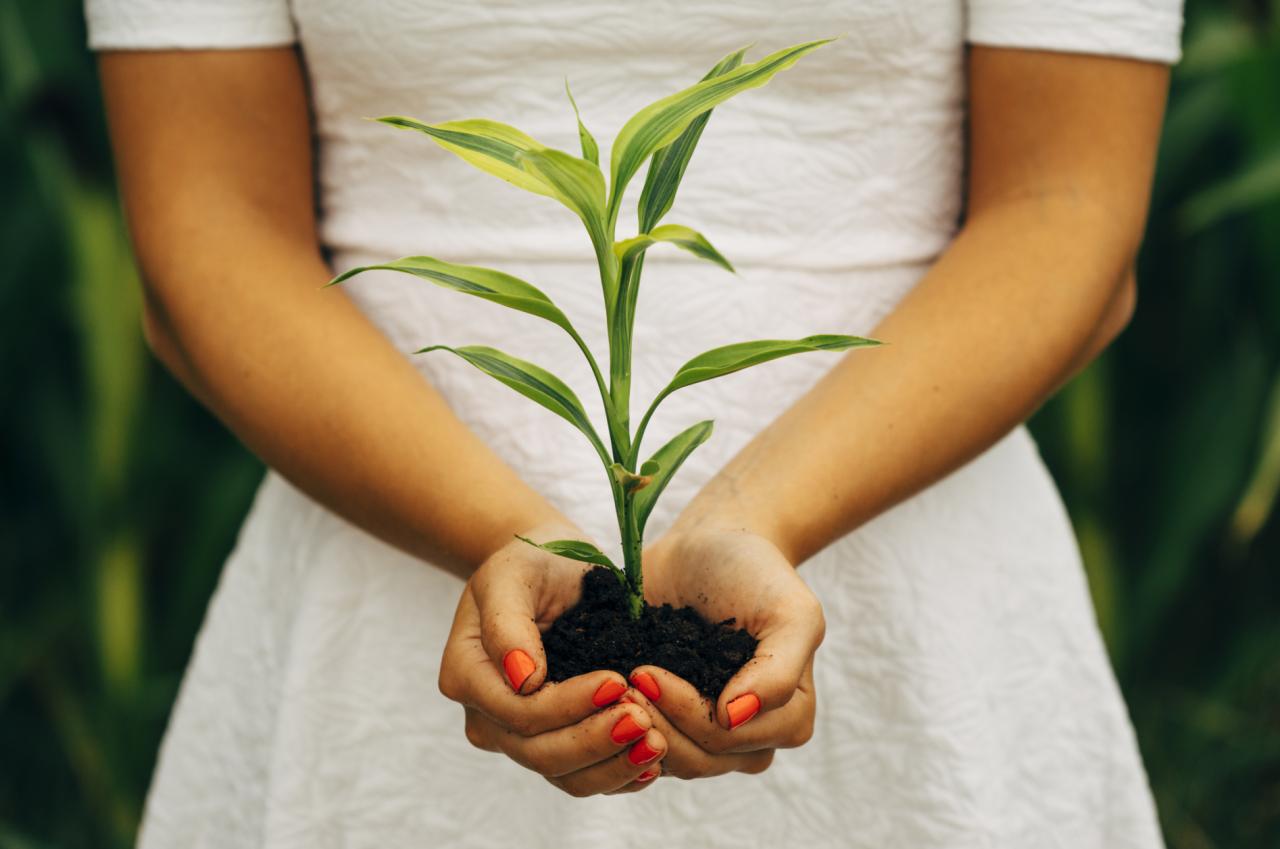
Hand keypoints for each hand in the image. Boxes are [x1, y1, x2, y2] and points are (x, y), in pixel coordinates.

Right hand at [438, 522, 667, 795]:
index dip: (569, 705)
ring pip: (564, 775)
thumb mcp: (512, 575)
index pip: (519, 712)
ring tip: (657, 743)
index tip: (618, 681)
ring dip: (613, 766)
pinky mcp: (554, 741)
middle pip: (540, 753)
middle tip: (647, 722)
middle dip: (596, 741)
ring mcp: (519, 736)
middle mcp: (487, 716)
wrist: (550, 568)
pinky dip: (618, 775)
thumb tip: (523, 679)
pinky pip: (584, 776)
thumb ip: (509, 623)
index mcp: (467, 676)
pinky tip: (652, 764)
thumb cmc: (530, 564)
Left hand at [629, 526, 823, 779]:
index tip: (645, 672)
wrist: (710, 546)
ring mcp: (708, 733)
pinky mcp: (671, 721)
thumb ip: (779, 669)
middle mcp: (751, 736)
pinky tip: (603, 698)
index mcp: (788, 718)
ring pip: (669, 761)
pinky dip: (622, 730)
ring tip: (611, 686)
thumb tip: (734, 719)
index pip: (729, 741)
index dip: (686, 713)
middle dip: (656, 721)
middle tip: (621, 678)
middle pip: (698, 759)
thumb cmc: (755, 573)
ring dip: (634, 729)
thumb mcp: (790, 610)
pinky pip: (644, 749)